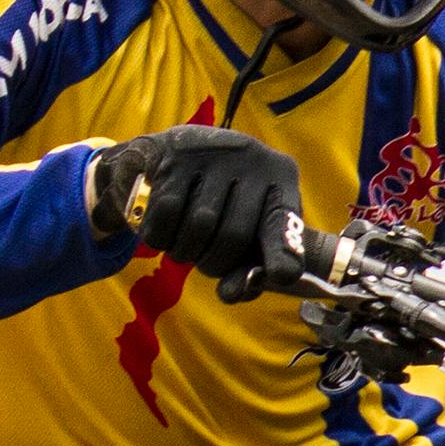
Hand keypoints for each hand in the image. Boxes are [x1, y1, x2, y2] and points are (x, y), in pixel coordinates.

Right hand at [90, 127, 302, 298]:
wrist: (179, 152)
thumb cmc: (224, 203)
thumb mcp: (247, 232)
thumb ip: (246, 271)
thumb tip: (231, 293)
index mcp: (281, 176)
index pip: (283, 222)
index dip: (282, 252)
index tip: (281, 275)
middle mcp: (253, 158)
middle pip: (234, 235)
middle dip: (214, 264)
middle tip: (205, 263)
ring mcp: (215, 153)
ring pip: (198, 226)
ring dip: (185, 252)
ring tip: (185, 246)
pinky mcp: (176, 155)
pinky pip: (167, 213)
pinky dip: (162, 236)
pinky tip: (165, 233)